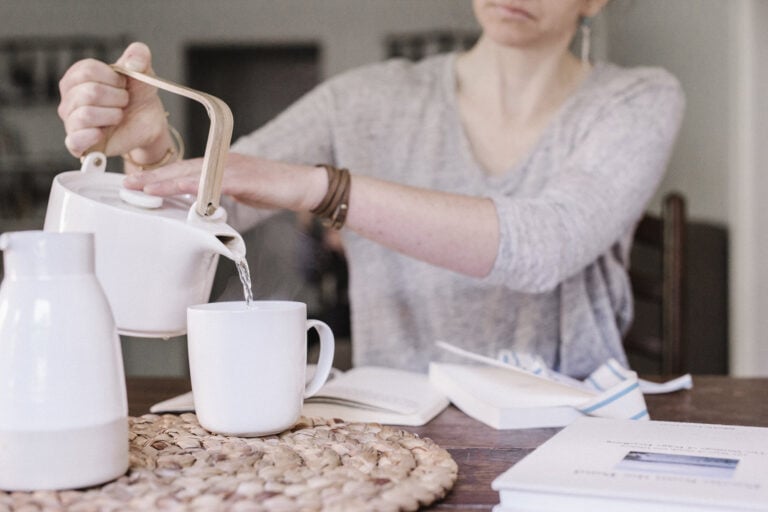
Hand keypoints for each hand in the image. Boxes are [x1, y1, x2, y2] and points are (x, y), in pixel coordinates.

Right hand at [57, 42, 167, 159]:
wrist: (147, 122)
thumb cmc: (138, 94)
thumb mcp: (142, 70)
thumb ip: (139, 55)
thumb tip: (134, 64)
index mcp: (77, 77)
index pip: (87, 70)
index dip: (113, 78)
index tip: (123, 84)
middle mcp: (69, 98)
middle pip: (89, 93)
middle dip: (117, 97)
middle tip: (124, 102)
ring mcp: (71, 121)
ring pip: (85, 115)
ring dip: (113, 115)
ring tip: (119, 116)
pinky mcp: (78, 144)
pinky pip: (74, 140)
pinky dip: (91, 136)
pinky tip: (103, 133)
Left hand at [122, 153, 327, 212]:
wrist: (300, 184)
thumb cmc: (272, 189)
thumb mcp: (239, 192)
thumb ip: (219, 196)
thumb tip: (201, 207)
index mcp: (219, 165)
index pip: (183, 169)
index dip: (160, 175)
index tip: (138, 182)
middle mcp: (221, 162)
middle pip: (181, 167)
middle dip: (153, 176)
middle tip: (129, 183)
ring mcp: (231, 167)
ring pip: (191, 172)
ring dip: (166, 180)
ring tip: (143, 188)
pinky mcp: (241, 176)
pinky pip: (213, 181)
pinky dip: (194, 186)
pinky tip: (180, 191)